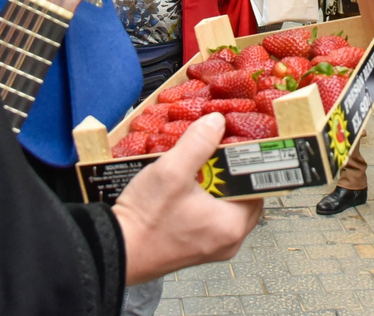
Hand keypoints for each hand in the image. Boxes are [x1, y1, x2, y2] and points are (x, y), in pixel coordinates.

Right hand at [114, 113, 263, 284]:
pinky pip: (211, 218)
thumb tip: (216, 122)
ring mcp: (213, 247)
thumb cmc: (144, 219)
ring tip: (197, 166)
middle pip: (243, 196)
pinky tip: (187, 185)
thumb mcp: (172, 170)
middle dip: (229, 172)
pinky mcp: (197, 248)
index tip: (239, 143)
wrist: (116, 250)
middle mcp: (229, 241)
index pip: (258, 186)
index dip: (249, 161)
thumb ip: (198, 142)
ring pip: (226, 206)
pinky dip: (204, 200)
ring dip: (215, 184)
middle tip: (214, 151)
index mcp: (232, 225)